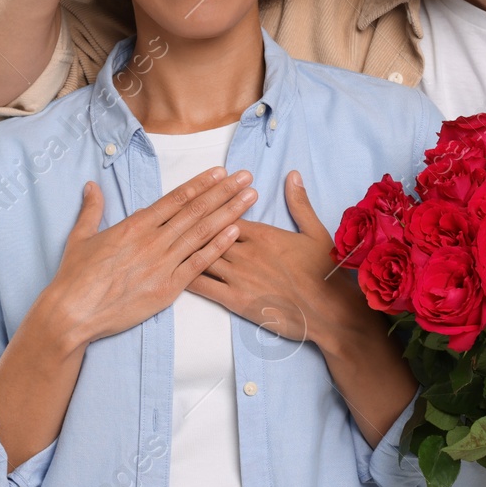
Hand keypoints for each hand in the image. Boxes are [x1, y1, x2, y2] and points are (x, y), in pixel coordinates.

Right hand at [41, 166, 257, 346]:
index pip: (175, 199)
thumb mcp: (80, 237)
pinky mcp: (167, 288)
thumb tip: (92, 186)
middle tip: (246, 176)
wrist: (74, 312)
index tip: (220, 172)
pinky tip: (235, 232)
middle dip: (224, 192)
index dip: (201, 184)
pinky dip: (218, 247)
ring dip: (229, 213)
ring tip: (249, 197)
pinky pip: (199, 264)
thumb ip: (92, 209)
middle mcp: (153, 241)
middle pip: (195, 211)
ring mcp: (162, 264)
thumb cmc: (75, 277)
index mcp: (134, 226)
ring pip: (202, 233)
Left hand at [188, 170, 414, 445]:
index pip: (225, 213)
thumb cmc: (324, 272)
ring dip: (179, 248)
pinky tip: (167, 272)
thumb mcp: (315, 232)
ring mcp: (237, 276)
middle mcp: (244, 251)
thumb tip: (291, 175)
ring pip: (200, 255)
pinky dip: (183, 276)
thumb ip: (299, 203)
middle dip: (186, 223)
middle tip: (162, 216)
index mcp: (261, 233)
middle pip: (206, 231)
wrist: (329, 311)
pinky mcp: (234, 300)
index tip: (192, 199)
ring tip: (157, 241)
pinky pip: (202, 286)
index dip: (209, 206)